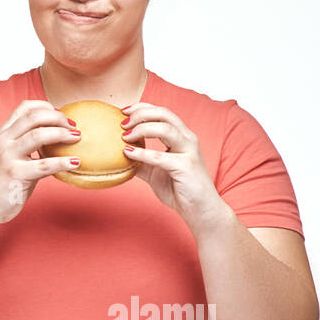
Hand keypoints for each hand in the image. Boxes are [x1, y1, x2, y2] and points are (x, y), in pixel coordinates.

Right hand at [0, 100, 82, 226]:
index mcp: (3, 133)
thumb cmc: (1, 181)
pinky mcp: (16, 175)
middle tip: (73, 127)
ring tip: (77, 138)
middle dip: (58, 118)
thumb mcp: (9, 155)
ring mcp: (8, 157)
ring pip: (38, 136)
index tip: (61, 115)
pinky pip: (44, 165)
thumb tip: (56, 136)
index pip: (25, 107)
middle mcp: (4, 141)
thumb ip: (26, 144)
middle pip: (34, 117)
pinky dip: (62, 162)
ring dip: (62, 134)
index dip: (46, 106)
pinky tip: (75, 162)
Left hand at [120, 103, 224, 228]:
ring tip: (125, 136)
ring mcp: (189, 152)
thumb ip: (140, 161)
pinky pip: (161, 157)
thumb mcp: (154, 172)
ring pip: (165, 129)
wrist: (201, 211)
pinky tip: (129, 154)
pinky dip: (143, 153)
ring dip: (142, 129)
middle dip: (140, 114)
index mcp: (181, 136)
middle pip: (164, 114)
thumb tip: (118, 155)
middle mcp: (187, 139)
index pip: (162, 112)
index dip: (142, 108)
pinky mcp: (186, 167)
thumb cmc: (180, 189)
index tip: (123, 112)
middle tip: (122, 123)